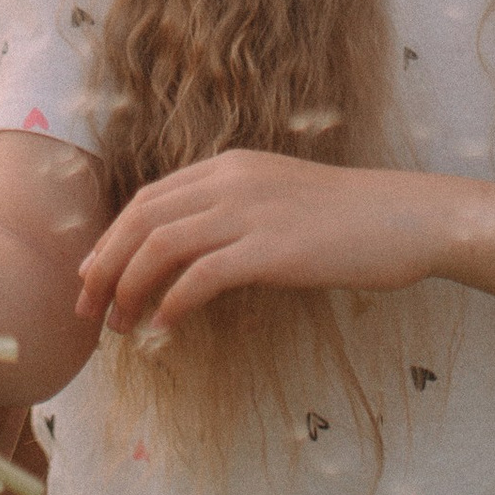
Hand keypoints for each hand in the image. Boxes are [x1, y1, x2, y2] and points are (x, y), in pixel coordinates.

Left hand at [75, 152, 461, 338]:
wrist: (406, 217)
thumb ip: (234, 214)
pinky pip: (202, 275)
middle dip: (105, 265)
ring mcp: (251, 212)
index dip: (112, 238)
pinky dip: (173, 301)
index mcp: (229, 167)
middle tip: (87, 308)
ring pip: (161, 245)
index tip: (92, 275)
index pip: (149, 199)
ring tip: (118, 326)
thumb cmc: (350, 219)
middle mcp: (232, 181)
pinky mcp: (272, 249)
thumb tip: (191, 255)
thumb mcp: (280, 199)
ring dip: (129, 287)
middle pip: (142, 219)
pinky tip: (163, 327)